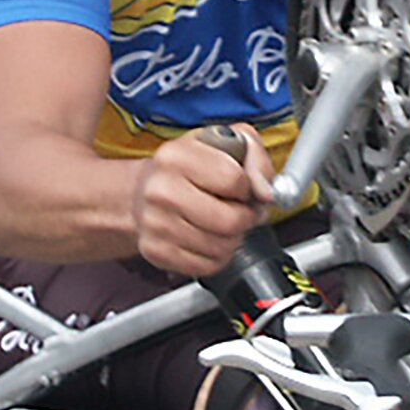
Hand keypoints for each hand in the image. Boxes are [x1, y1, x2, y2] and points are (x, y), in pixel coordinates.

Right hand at [131, 124, 275, 275]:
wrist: (143, 193)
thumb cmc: (189, 168)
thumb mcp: (225, 144)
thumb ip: (256, 157)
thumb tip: (265, 191)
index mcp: (176, 156)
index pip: (233, 179)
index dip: (248, 187)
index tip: (243, 187)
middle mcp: (161, 190)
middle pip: (229, 220)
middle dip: (246, 218)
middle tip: (243, 211)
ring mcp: (156, 223)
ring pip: (221, 246)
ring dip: (234, 238)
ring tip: (225, 223)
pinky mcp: (157, 251)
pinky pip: (207, 265)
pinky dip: (218, 255)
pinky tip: (211, 238)